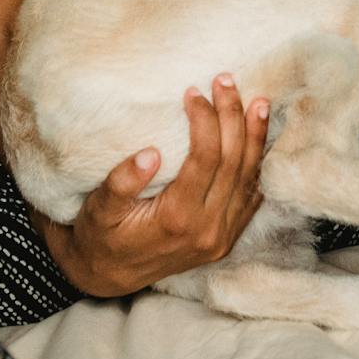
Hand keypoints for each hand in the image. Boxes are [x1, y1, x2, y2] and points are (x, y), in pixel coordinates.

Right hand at [40, 74, 268, 297]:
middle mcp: (207, 229)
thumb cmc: (100, 235)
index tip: (193, 92)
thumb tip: (149, 154)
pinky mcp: (227, 239)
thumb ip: (121, 183)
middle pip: (233, 162)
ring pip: (249, 179)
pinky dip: (258, 165)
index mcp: (177, 219)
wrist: (109, 276)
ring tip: (258, 102)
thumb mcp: (99, 210)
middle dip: (233, 117)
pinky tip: (259, 138)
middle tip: (226, 82)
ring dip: (255, 137)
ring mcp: (221, 237)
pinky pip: (251, 198)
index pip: (205, 158)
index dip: (205, 120)